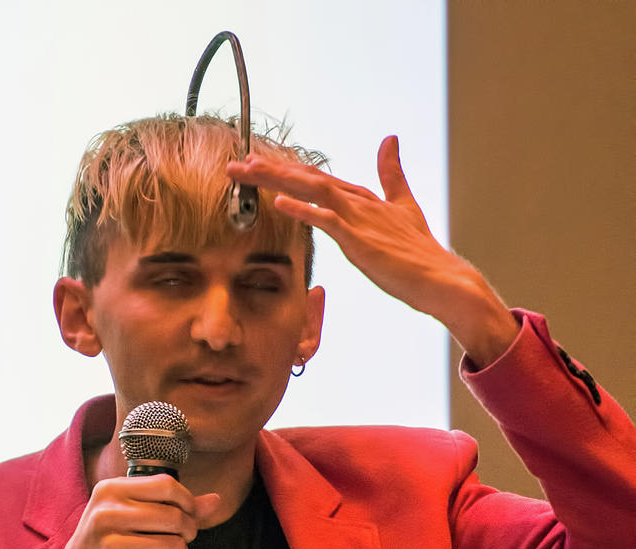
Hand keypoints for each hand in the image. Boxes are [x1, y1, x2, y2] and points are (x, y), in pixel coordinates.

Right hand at [42, 475, 220, 548]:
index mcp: (109, 491)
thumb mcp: (126, 518)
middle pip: (175, 516)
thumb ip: (171, 506)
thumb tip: (215, 500)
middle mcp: (106, 513)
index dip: (187, 502)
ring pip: (175, 546)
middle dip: (188, 533)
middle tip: (181, 543)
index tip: (187, 516)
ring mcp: (109, 544)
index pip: (167, 485)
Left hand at [227, 136, 518, 367]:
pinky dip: (303, 210)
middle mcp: (359, 202)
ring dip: (278, 180)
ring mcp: (359, 220)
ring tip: (248, 172)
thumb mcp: (404, 206)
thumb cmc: (420, 252)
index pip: (317, 177)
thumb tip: (390, 139)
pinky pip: (328, 221)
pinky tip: (280, 203)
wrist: (442, 279)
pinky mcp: (361, 241)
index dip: (286, 168)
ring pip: (313, 190)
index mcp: (363, 198)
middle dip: (271, 169)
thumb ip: (392, 175)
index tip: (256, 163)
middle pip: (308, 178)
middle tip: (237, 164)